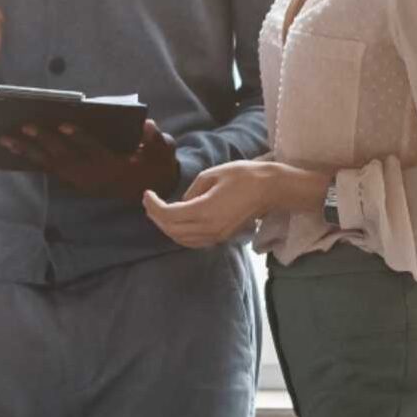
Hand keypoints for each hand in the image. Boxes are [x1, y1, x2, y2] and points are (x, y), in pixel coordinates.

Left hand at [0, 119, 178, 199]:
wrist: (147, 192)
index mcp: (113, 166)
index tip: (64, 125)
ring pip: (51, 166)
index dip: (78, 138)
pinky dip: (32, 160)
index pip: (94, 150)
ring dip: (28, 153)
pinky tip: (16, 150)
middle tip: (25, 126)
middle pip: (64, 157)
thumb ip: (155, 140)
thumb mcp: (162, 153)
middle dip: (43, 142)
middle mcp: (93, 176)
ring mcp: (81, 181)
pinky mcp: (74, 182)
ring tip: (6, 140)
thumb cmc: (152, 166)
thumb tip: (148, 125)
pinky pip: (49, 170)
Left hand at [142, 160, 324, 247]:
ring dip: (167, 227)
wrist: (270, 189)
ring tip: (159, 212)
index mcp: (204, 211)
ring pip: (181, 239)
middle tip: (149, 202)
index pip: (168, 215)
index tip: (146, 194)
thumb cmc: (243, 176)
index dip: (152, 206)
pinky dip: (179, 233)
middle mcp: (208, 229)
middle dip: (156, 217)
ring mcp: (216, 236)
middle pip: (172, 230)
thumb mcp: (211, 176)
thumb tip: (181, 202)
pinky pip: (193, 241)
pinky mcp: (221, 237)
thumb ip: (191, 192)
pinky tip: (177, 221)